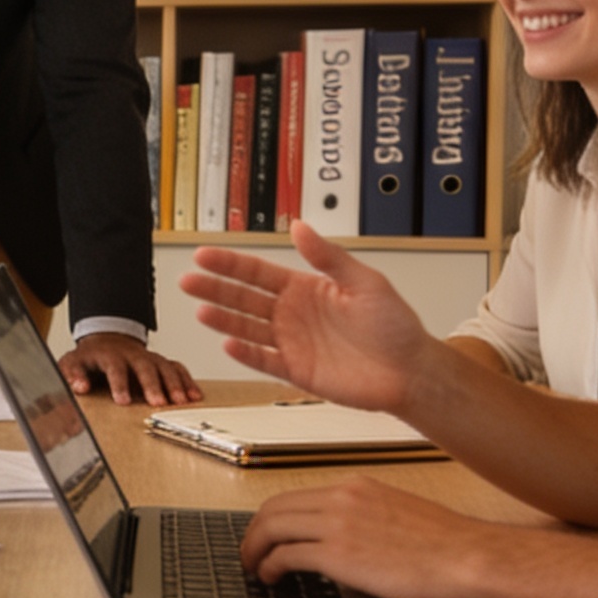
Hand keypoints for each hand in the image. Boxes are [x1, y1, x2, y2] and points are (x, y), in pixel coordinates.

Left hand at [60, 332, 200, 405]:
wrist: (106, 342)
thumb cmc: (90, 359)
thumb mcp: (72, 363)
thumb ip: (72, 374)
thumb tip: (79, 386)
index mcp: (109, 355)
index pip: (115, 367)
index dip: (120, 383)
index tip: (123, 401)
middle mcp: (132, 354)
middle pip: (144, 366)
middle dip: (152, 385)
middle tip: (157, 403)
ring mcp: (149, 357)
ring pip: (164, 367)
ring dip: (174, 384)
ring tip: (181, 402)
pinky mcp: (160, 362)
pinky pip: (177, 368)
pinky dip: (187, 381)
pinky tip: (194, 396)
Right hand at [178, 222, 438, 411]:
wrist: (409, 370)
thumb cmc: (394, 325)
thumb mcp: (365, 282)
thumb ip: (329, 258)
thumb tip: (299, 226)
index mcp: (306, 288)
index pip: (258, 273)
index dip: (230, 264)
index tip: (204, 255)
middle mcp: (292, 314)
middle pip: (244, 299)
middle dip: (215, 288)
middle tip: (188, 280)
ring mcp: (292, 343)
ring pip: (248, 329)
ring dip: (224, 320)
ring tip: (201, 310)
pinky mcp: (297, 371)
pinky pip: (264, 361)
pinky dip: (247, 355)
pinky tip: (228, 345)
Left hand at [239, 476, 496, 597]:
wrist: (467, 557)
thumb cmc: (445, 544)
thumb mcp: (398, 513)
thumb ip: (365, 517)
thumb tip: (342, 537)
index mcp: (356, 487)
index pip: (295, 496)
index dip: (272, 517)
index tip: (266, 534)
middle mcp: (342, 498)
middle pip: (274, 508)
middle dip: (254, 532)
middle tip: (249, 553)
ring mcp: (338, 523)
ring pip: (272, 528)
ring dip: (254, 550)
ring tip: (254, 569)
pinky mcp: (338, 554)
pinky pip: (285, 555)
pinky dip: (270, 566)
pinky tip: (273, 578)